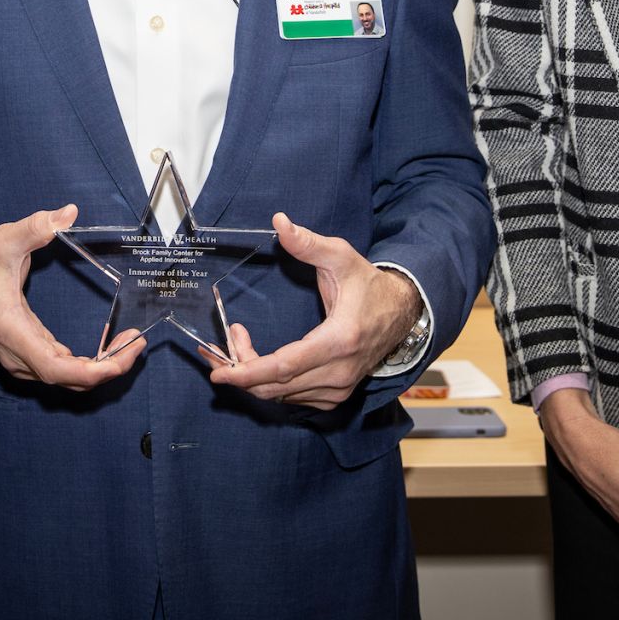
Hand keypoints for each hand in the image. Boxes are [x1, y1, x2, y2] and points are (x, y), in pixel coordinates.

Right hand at [0, 205, 144, 387]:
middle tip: (137, 345)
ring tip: (130, 344)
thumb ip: (34, 227)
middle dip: (108, 367)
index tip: (119, 360)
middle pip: (68, 379)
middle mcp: (19, 355)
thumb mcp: (4, 240)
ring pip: (68, 379)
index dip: (90, 370)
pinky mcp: (32, 355)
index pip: (55, 369)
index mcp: (13, 331)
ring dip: (102, 366)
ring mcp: (25, 360)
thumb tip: (68, 213)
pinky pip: (64, 370)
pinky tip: (110, 347)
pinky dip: (90, 363)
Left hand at [206, 213, 421, 410]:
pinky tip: (256, 360)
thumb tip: (280, 222)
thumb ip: (309, 243)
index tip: (218, 370)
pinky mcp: (335, 395)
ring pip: (281, 394)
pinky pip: (292, 397)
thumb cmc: (368, 285)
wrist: (401, 313)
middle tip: (216, 349)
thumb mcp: (341, 257)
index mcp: (339, 341)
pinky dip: (269, 383)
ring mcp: (338, 388)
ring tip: (235, 343)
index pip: (284, 367)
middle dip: (239, 370)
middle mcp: (339, 373)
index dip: (247, 371)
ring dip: (252, 374)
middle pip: (276, 385)